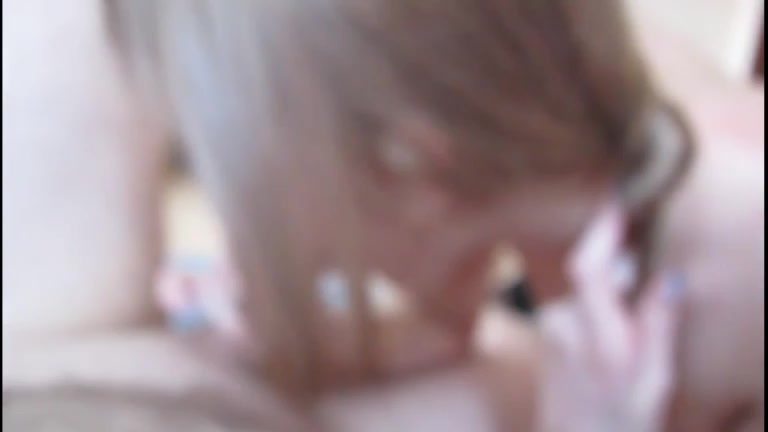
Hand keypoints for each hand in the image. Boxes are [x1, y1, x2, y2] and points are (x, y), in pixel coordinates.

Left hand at [537, 203, 681, 431]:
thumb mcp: (655, 378)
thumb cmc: (621, 421)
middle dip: (623, 268)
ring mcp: (550, 326)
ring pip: (588, 286)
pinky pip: (578, 299)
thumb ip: (658, 323)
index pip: (588, 269)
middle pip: (593, 271)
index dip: (601, 230)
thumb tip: (669, 277)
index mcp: (596, 338)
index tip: (620, 200)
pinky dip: (600, 302)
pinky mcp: (547, 328)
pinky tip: (616, 331)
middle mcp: (564, 325)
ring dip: (613, 291)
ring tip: (633, 329)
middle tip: (650, 288)